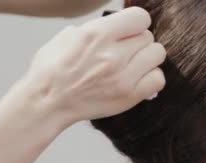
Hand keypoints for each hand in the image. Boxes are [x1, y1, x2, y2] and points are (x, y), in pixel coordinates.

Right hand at [21, 6, 165, 126]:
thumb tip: (113, 25)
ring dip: (148, 59)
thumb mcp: (67, 37)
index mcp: (97, 33)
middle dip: (139, 42)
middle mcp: (112, 53)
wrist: (46, 103)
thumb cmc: (52, 71)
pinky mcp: (129, 96)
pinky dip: (152, 78)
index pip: (140, 17)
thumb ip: (95, 28)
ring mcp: (123, 76)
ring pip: (157, 55)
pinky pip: (158, 79)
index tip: (129, 31)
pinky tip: (139, 79)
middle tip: (127, 52)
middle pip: (149, 37)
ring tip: (135, 65)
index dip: (136, 24)